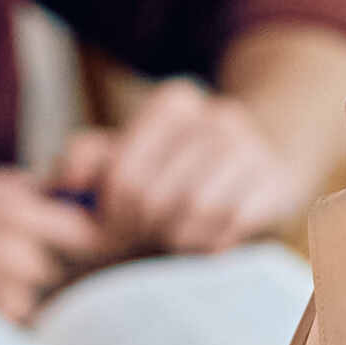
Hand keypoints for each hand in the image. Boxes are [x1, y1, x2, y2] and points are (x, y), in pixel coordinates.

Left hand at [53, 80, 306, 257]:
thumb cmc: (178, 164)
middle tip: (146, 234)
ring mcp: (252, 147)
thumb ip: (86, 159)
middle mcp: (216, 115)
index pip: (122, 175)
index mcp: (174, 102)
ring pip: (194, 212)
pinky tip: (210, 235)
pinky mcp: (278, 180)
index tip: (116, 224)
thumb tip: (67, 182)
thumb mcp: (128, 152)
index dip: (112, 213)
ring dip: (178, 236)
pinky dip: (214, 242)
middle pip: (155, 198)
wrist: (263, 159)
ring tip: (177, 234)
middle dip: (143, 228)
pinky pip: (232, 225)